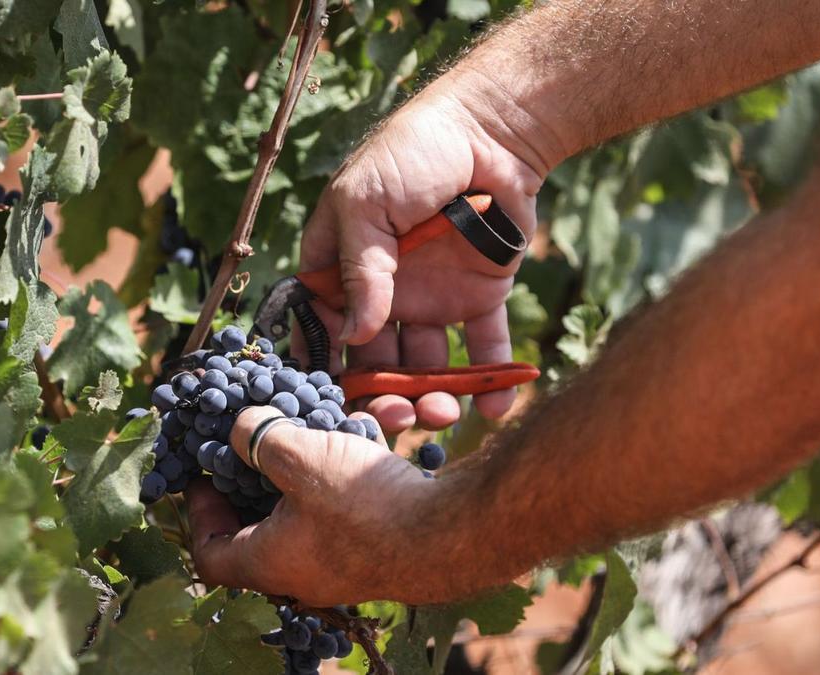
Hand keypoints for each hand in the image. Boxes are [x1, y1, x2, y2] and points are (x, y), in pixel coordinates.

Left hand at [187, 406, 448, 605]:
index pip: (210, 553)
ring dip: (302, 471)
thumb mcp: (300, 457)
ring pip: (306, 513)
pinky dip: (342, 473)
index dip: (199, 511)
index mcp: (269, 561)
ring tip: (304, 430)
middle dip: (252, 484)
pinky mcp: (376, 546)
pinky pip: (345, 508)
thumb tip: (238, 427)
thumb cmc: (365, 505)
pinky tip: (356, 433)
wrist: (449, 533)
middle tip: (250, 446)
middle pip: (257, 531)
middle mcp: (301, 572)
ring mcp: (341, 563)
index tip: (202, 474)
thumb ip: (258, 438)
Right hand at [298, 73, 551, 433]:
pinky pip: (482, 348)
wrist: (492, 129)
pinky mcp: (480, 298)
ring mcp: (431, 299)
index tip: (331, 402)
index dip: (324, 366)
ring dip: (433, 396)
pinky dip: (491, 381)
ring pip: (426, 365)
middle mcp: (383, 292)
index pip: (324, 326)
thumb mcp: (368, 204)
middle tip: (395, 417)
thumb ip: (361, 270)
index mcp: (341, 267)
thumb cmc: (412, 153)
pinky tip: (495, 408)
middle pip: (374, 360)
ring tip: (445, 412)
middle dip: (382, 395)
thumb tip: (355, 336)